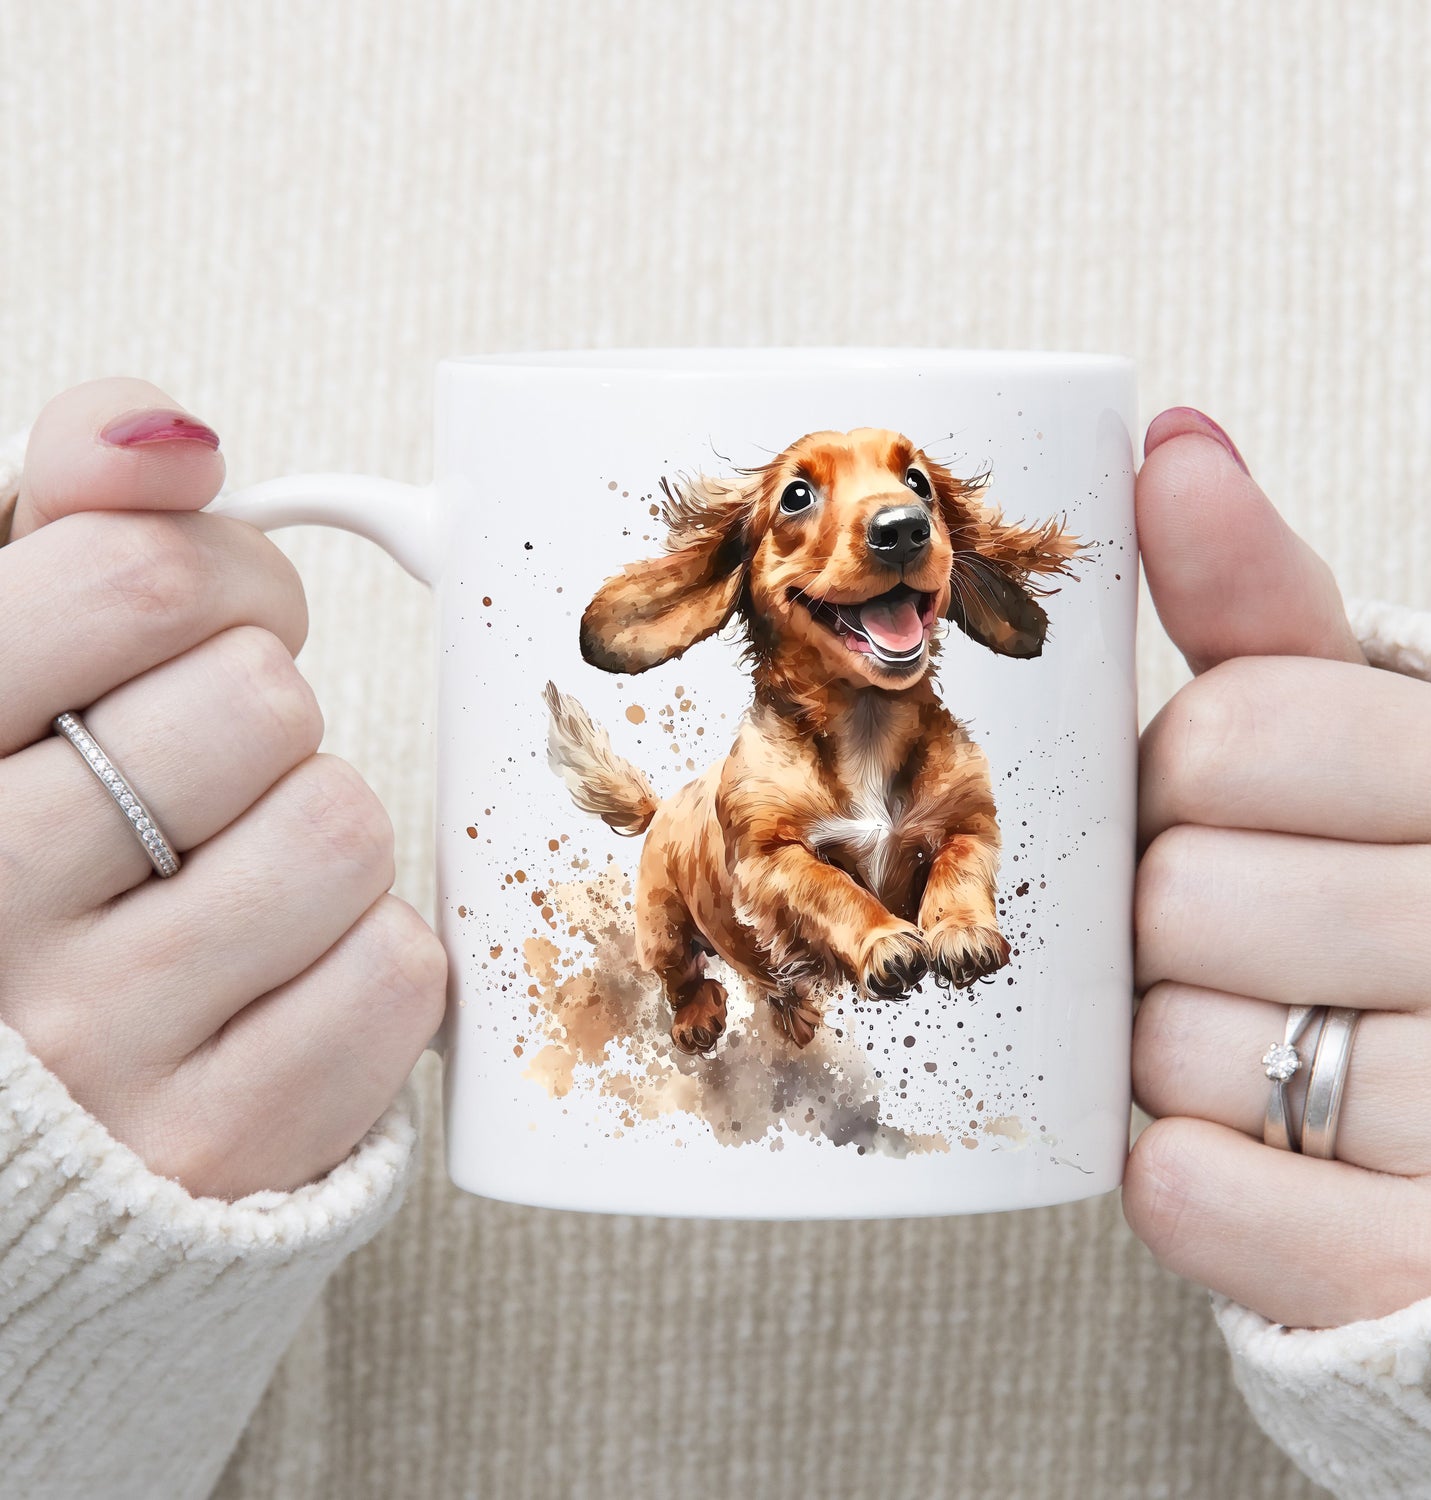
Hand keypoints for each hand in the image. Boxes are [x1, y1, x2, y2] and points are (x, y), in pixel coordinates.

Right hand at [0, 378, 443, 1198]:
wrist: (32, 1115)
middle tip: (210, 769)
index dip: (219, 577)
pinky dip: (363, 958)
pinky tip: (273, 979)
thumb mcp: (4, 668)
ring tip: (229, 880)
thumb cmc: (30, 848)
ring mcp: (97, 1046)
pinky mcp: (220, 1144)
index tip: (203, 620)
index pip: (135, 580)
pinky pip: (395, 971)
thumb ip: (70, 524)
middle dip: (262, 712)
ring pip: (340, 828)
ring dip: (315, 834)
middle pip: (260, 701)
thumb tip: (172, 434)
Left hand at [1122, 407, 1430, 1329]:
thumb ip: (1266, 603)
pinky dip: (1187, 1174)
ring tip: (1274, 1036)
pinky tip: (1258, 1145)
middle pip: (1177, 895)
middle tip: (1248, 935)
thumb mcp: (1386, 728)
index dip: (1184, 776)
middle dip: (1171, 916)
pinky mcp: (1421, 1261)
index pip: (1229, 733)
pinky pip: (1190, 1192)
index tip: (1230, 805)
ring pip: (1171, 1048)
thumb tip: (1170, 442)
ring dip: (1177, 1045)